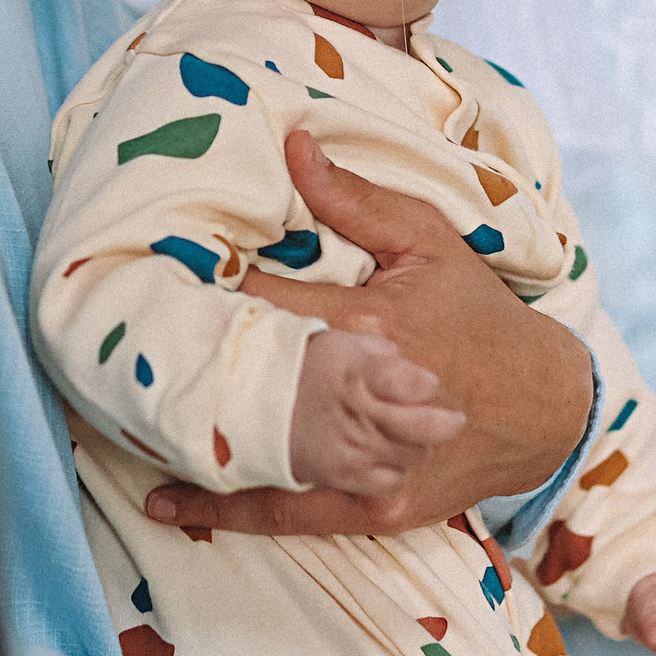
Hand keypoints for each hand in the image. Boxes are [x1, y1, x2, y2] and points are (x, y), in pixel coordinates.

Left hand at [144, 130, 593, 537]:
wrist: (544, 409)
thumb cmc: (479, 316)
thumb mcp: (430, 241)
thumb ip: (355, 199)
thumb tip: (291, 143)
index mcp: (374, 319)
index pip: (266, 299)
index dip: (203, 290)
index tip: (145, 279)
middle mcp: (367, 394)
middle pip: (253, 378)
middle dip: (182, 363)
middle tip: (111, 349)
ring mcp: (370, 460)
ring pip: (261, 451)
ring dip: (191, 435)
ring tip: (119, 418)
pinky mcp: (373, 508)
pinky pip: (287, 513)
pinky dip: (225, 509)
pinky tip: (166, 504)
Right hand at [287, 331, 465, 491]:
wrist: (252, 404)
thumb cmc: (302, 368)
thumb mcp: (340, 342)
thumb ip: (379, 351)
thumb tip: (404, 360)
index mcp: (359, 373)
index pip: (411, 384)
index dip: (427, 386)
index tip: (430, 385)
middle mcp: (359, 413)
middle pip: (423, 428)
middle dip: (443, 423)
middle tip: (452, 419)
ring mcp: (352, 448)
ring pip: (412, 456)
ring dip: (418, 446)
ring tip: (411, 435)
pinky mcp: (344, 475)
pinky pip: (390, 482)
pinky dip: (396, 470)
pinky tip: (388, 456)